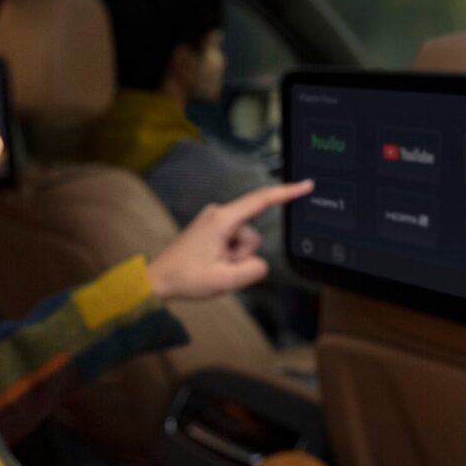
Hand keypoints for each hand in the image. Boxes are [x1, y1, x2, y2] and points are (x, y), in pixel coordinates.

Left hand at [146, 180, 314, 301]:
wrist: (159, 278)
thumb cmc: (186, 277)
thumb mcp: (226, 280)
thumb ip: (253, 270)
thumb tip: (260, 263)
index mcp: (222, 219)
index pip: (261, 201)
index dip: (287, 193)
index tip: (306, 185)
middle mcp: (219, 213)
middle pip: (252, 233)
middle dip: (243, 255)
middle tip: (220, 267)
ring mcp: (214, 220)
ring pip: (244, 241)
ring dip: (234, 258)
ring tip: (213, 266)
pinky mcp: (212, 228)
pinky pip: (233, 242)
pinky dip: (228, 256)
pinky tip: (210, 263)